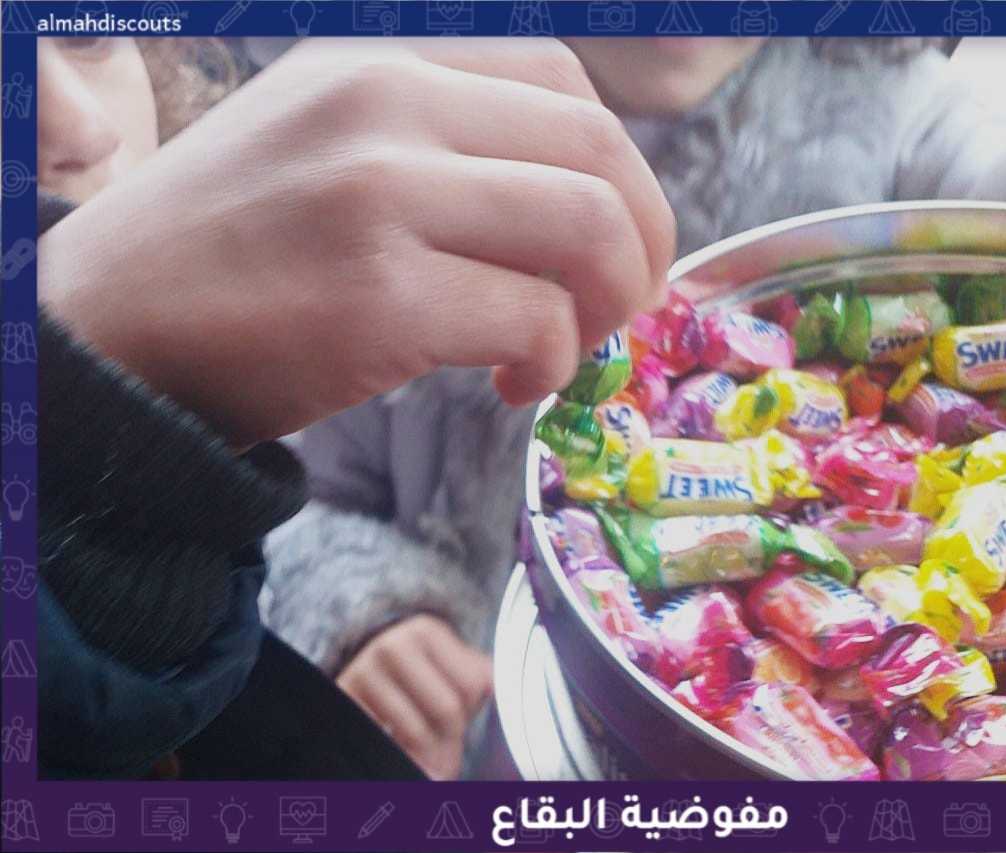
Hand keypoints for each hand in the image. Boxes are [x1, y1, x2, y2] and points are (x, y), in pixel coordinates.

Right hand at [39, 38, 674, 445]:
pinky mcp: (377, 295)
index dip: (621, 169)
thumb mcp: (325, 141)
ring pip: (586, 227)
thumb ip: (440, 142)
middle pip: (598, 150)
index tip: (616, 240)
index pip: (563, 79)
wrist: (106, 334)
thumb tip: (579, 198)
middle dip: (642, 241)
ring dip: (609, 303)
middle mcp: (384, 106)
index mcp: (380, 61)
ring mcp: (379, 193)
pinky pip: (533, 320)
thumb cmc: (227, 253)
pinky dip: (550, 362)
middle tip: (621, 307)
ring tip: (565, 349)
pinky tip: (512, 386)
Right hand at [336, 614, 492, 779]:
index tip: (466, 714)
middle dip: (453, 736)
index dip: (474, 708)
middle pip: (448, 709)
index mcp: (426, 631)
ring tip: (433, 760)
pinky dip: (402, 760)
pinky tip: (405, 757)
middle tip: (450, 751)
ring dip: (431, 756)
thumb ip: (482, 676)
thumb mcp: (449, 664)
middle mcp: (392, 645)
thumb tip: (512, 698)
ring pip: (418, 732)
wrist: (362, 673)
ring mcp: (364, 672)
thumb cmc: (419, 675)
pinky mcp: (345, 701)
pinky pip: (386, 745)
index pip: (473, 684)